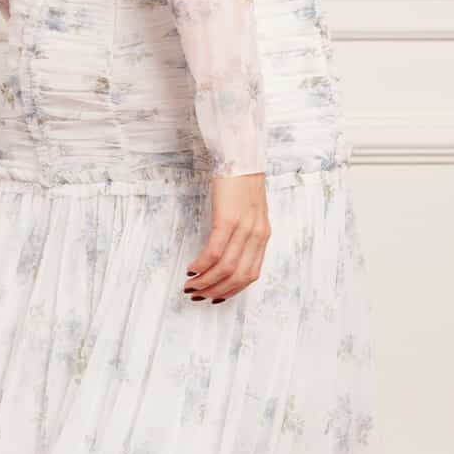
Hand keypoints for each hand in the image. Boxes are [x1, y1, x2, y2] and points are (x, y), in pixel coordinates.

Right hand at [184, 173, 270, 301]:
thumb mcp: (250, 212)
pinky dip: (202, 264)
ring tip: (190, 285)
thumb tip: (229, 253)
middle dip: (215, 290)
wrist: (240, 157)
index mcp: (263, 236)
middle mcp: (257, 235)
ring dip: (206, 281)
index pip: (251, 275)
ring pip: (226, 267)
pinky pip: (215, 251)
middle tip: (197, 294)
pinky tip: (191, 267)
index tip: (215, 296)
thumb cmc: (241, 182)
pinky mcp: (228, 219)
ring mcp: (244, 228)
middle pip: (237, 276)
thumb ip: (245, 233)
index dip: (232, 290)